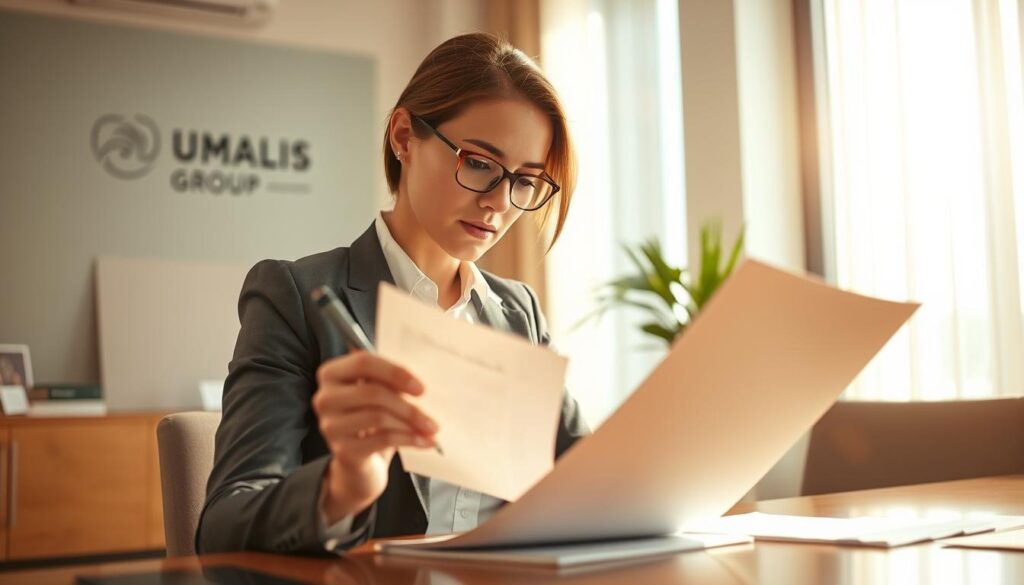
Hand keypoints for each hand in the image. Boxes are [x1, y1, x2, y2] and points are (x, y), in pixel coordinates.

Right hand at [312, 350, 438, 523]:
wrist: (357, 461)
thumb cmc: (371, 417)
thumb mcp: (379, 393)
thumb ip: (391, 382)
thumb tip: (418, 385)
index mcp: (331, 374)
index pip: (363, 363)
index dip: (395, 373)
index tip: (420, 388)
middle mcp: (325, 398)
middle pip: (372, 392)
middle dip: (408, 406)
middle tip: (431, 418)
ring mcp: (331, 425)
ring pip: (379, 417)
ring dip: (411, 424)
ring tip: (430, 430)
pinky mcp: (342, 449)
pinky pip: (382, 439)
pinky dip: (409, 439)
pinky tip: (424, 442)